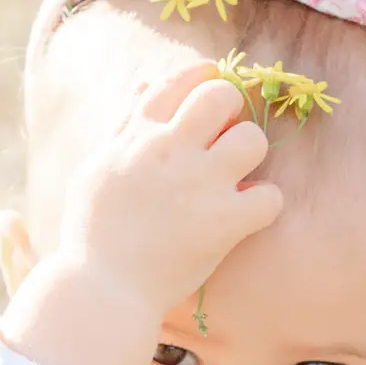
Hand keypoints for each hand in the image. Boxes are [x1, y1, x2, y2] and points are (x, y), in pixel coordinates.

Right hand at [57, 57, 283, 317]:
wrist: (103, 287)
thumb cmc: (94, 232)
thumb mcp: (98, 167)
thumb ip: (125, 126)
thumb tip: (146, 86)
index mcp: (137, 135)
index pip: (176, 82)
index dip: (201, 77)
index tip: (211, 83)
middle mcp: (170, 150)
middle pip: (221, 97)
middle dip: (231, 109)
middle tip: (226, 135)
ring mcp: (200, 184)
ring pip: (253, 139)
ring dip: (250, 154)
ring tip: (236, 176)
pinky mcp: (224, 222)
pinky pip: (270, 196)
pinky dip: (264, 206)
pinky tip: (246, 216)